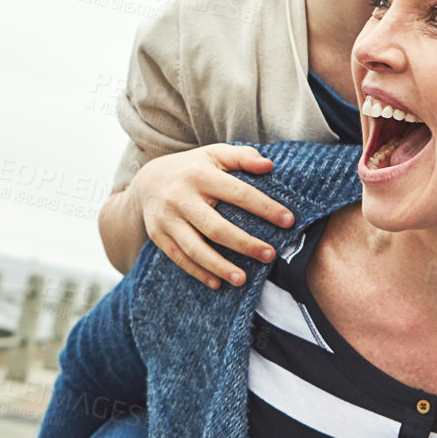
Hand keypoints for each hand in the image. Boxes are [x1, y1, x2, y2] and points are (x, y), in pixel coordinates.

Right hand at [125, 144, 294, 288]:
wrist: (148, 181)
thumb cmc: (193, 168)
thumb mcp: (214, 154)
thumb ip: (242, 157)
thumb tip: (269, 165)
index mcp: (200, 175)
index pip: (238, 193)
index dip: (265, 208)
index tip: (289, 221)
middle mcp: (181, 198)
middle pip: (216, 227)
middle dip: (245, 244)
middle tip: (270, 255)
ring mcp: (167, 219)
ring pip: (195, 248)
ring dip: (220, 266)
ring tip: (243, 280)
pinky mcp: (158, 236)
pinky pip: (179, 258)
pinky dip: (198, 272)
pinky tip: (217, 283)